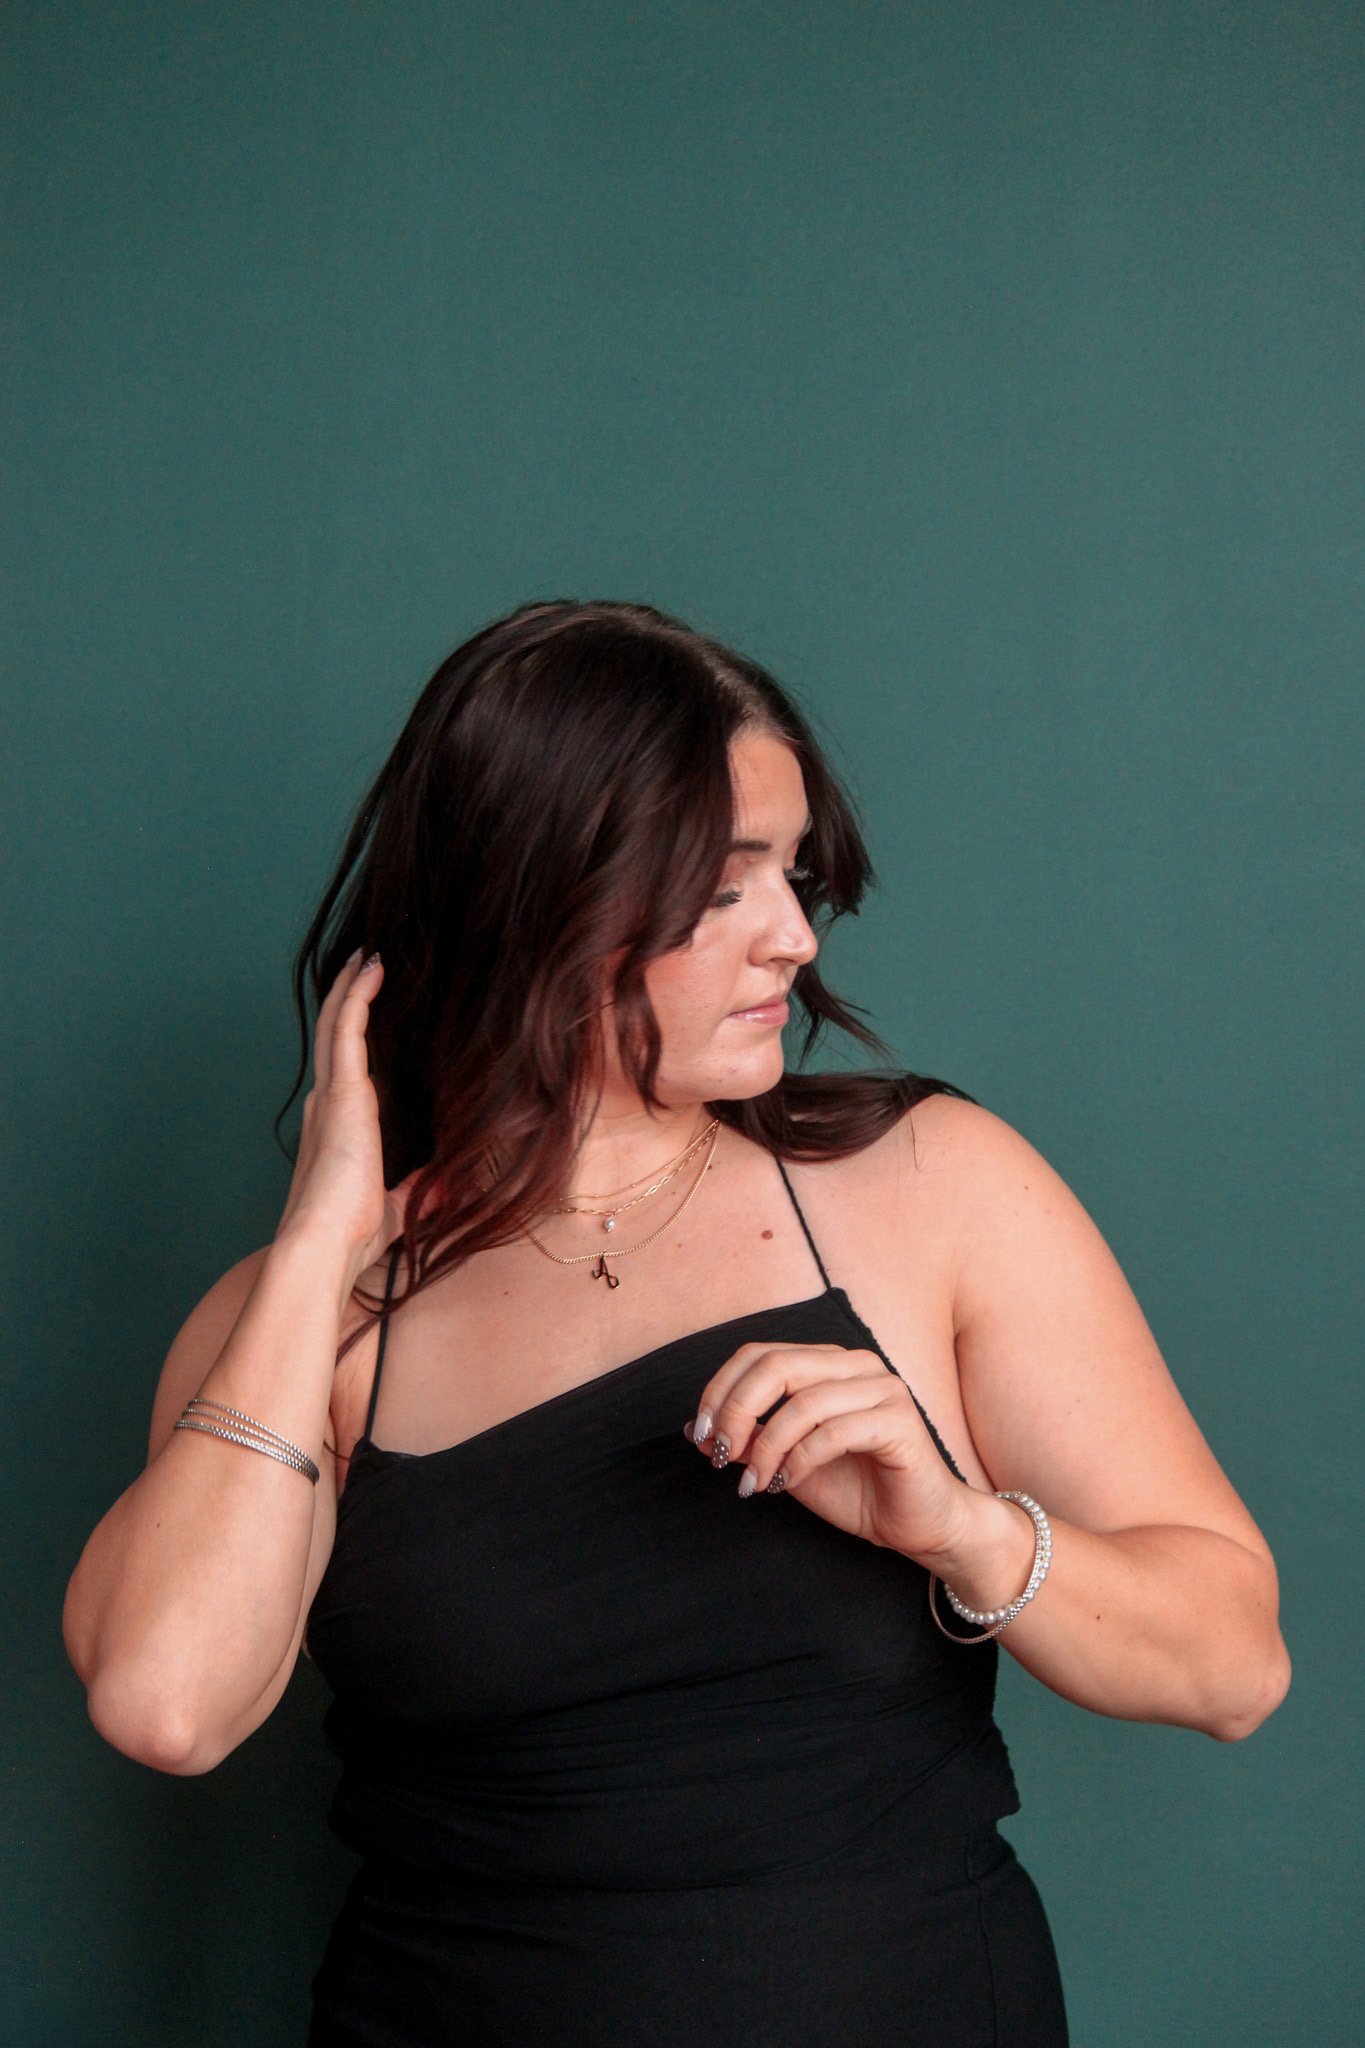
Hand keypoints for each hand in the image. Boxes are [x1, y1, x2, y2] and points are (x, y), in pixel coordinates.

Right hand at [275, 948, 421, 1278]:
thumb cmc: (353, 1237)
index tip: (366, 1013)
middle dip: (347, 1000)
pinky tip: (372, 966)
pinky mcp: (342, 1091)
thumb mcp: (398, 1208)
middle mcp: (328, 1106)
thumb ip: (420, 1190)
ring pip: (338, 1024)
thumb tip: (449, 1185)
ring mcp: (332, 1095)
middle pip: (336, 1038)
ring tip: (366, 954)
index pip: (346, 1072)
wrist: (325, 1245)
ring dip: (351, 987)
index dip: (352, 1039)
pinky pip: (347, 1028)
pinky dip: (358, 994)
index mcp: (338, 1131)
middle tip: (362, 964)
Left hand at [684, 1340, 973, 1566]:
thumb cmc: (856, 1490)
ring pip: (803, 1402)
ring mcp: (882, 1388)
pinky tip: (787, 1483)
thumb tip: (695, 1427)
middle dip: (738, 1411)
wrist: (918, 1527)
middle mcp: (856, 1364)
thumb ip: (748, 1440)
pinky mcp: (899, 1421)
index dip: (721, 1390)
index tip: (702, 1433)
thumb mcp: (786, 1463)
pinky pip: (834, 1432)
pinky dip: (800, 1460)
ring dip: (766, 1446)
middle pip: (776, 1367)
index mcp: (828, 1363)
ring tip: (755, 1483)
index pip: (759, 1354)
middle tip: (719, 1454)